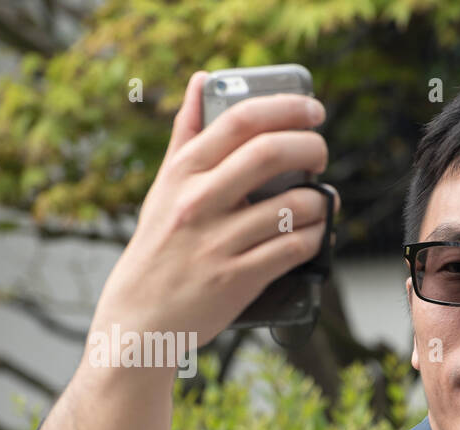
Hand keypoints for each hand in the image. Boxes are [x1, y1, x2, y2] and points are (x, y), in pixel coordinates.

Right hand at [90, 70, 339, 350]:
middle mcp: (198, 202)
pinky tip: (316, 234)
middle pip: (270, 153)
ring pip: (293, 205)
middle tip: (321, 154)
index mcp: (182, 173)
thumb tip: (203, 79)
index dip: (285, 107)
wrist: (138, 321)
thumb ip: (186, 135)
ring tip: (319, 203)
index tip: (312, 110)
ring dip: (320, 202)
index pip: (239, 120)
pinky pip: (295, 248)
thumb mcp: (162, 189)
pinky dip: (316, 237)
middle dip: (311, 147)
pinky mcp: (238, 279)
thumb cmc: (157, 250)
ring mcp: (219, 242)